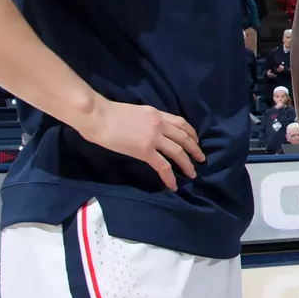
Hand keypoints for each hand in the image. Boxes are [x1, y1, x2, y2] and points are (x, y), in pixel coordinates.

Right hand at [76, 100, 205, 188]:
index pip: (181, 123)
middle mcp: (159, 125)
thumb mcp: (135, 112)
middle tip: (201, 159)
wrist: (97, 116)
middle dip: (195, 149)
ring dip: (187, 164)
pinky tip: (173, 185)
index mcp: (156, 114)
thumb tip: (148, 130)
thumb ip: (146, 121)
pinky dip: (170, 176)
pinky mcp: (145, 150)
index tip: (195, 140)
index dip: (191, 133)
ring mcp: (153, 138)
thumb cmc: (108, 113)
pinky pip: (162, 166)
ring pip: (178, 152)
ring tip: (192, 173)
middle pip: (184, 138)